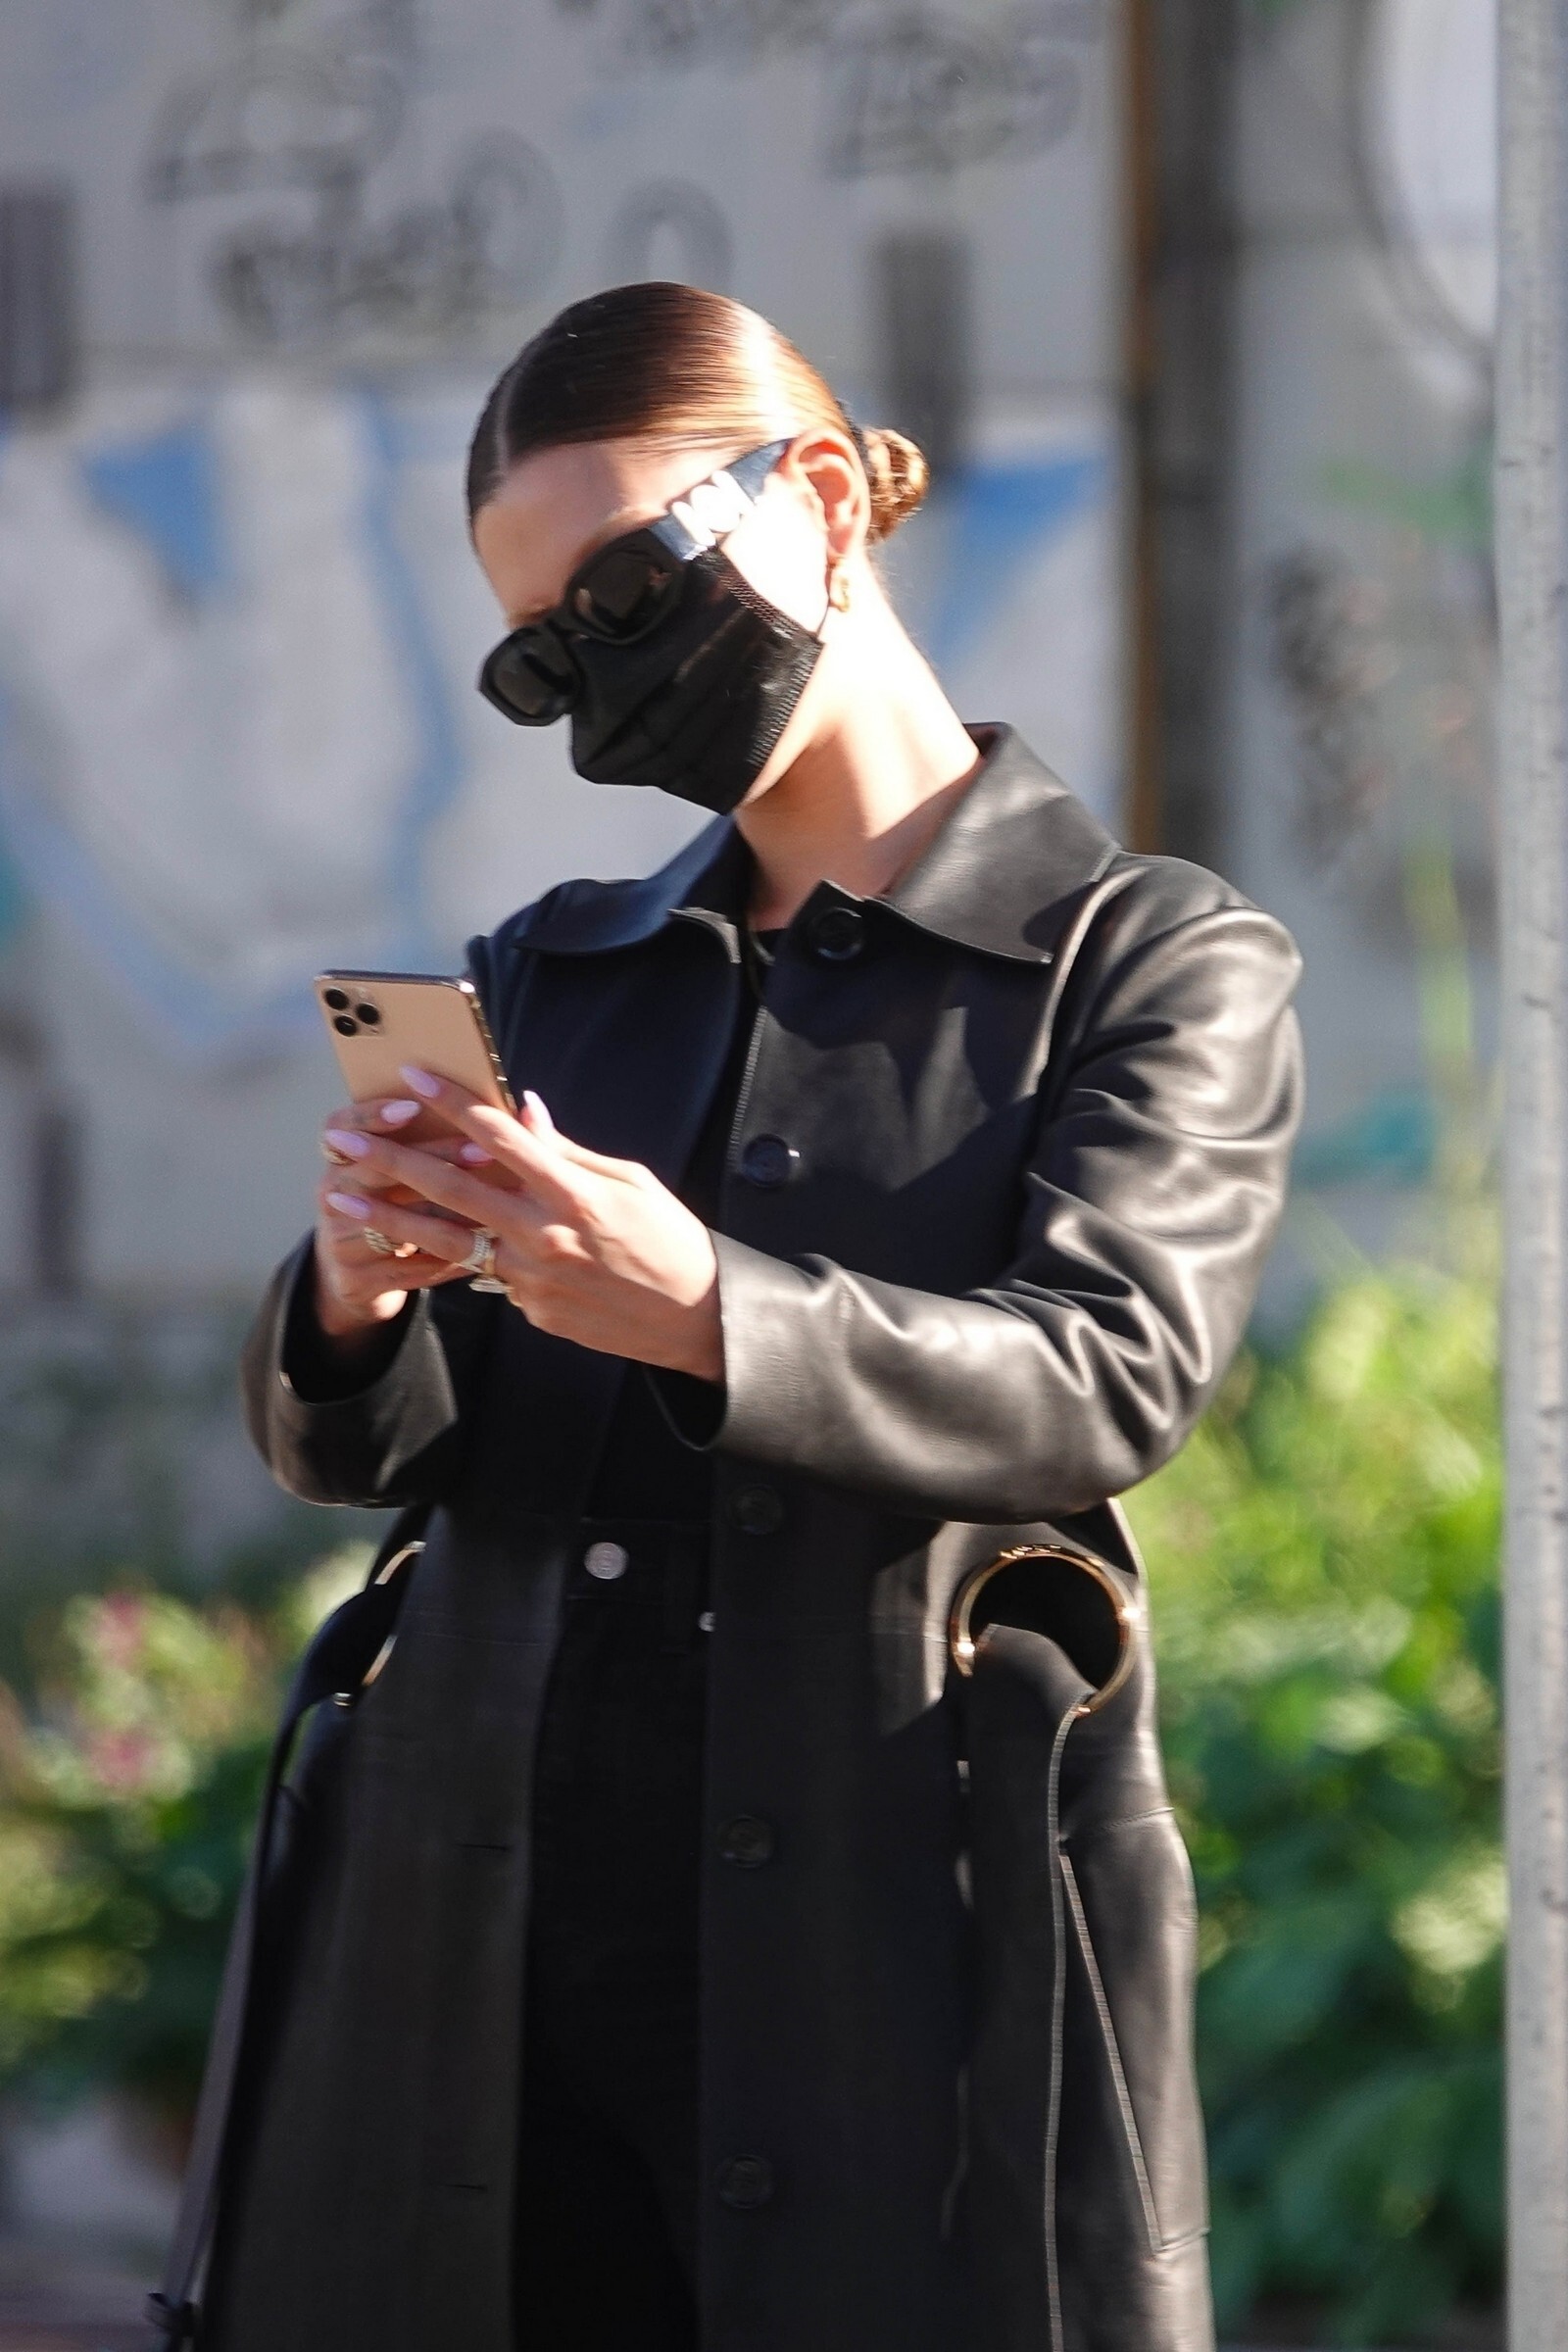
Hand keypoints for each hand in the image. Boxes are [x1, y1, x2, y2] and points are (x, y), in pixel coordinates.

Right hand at [312, 1092, 504, 1344]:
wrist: (352, 1272)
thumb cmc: (387, 1203)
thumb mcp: (390, 1170)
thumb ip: (423, 1138)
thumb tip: (495, 1106)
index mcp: (337, 1160)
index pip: (338, 1126)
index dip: (371, 1116)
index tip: (413, 1106)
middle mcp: (330, 1196)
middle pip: (375, 1174)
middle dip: (433, 1159)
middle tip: (482, 1151)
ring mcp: (339, 1242)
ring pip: (396, 1226)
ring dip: (447, 1215)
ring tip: (492, 1204)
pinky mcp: (356, 1281)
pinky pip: (411, 1269)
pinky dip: (450, 1259)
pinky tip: (486, 1250)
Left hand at [317, 1071, 724, 1381]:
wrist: (695, 1319)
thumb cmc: (669, 1238)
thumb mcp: (629, 1181)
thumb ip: (567, 1151)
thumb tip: (524, 1110)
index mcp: (574, 1193)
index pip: (498, 1136)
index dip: (451, 1101)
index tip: (412, 1075)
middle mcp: (545, 1235)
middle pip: (453, 1188)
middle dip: (392, 1159)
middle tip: (345, 1139)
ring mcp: (533, 1278)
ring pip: (448, 1240)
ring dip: (391, 1217)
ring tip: (343, 1199)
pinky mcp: (530, 1309)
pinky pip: (489, 1274)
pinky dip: (463, 1254)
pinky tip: (428, 1244)